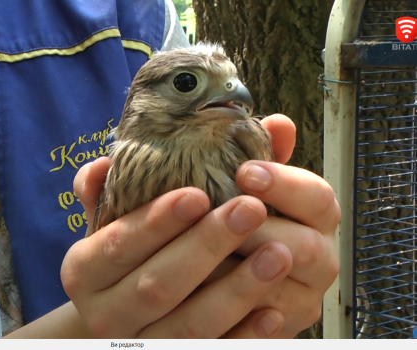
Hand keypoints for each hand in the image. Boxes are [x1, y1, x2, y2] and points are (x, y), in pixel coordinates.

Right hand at [62, 114, 321, 337]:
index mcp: (84, 270)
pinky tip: (274, 311)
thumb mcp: (114, 220)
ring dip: (236, 290)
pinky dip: (244, 336)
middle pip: (157, 285)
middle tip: (250, 208)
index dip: (157, 221)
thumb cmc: (125, 255)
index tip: (198, 194)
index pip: (119, 244)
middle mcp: (105, 314)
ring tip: (279, 252)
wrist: (120, 317)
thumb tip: (112, 155)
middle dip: (205, 246)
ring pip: (189, 325)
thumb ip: (119, 184)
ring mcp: (141, 344)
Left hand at [206, 115, 339, 337]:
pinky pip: (262, 330)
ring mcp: (301, 301)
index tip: (244, 172)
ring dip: (241, 274)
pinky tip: (202, 295)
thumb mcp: (245, 186)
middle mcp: (319, 260)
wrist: (224, 277)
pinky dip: (235, 316)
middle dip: (259, 232)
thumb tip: (279, 122)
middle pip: (307, 248)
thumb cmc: (236, 219)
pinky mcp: (280, 331)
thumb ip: (261, 157)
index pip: (319, 198)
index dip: (285, 184)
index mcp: (316, 218)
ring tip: (198, 255)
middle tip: (216, 217)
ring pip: (282, 293)